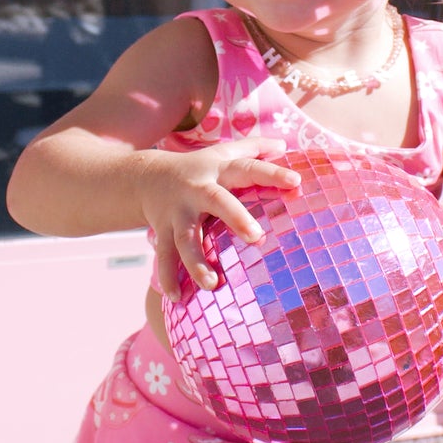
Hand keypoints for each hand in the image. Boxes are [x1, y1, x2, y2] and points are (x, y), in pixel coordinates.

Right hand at [140, 138, 300, 299]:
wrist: (146, 177)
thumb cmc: (198, 168)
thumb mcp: (222, 154)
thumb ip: (253, 148)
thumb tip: (284, 144)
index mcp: (218, 171)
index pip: (248, 169)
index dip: (272, 173)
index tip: (296, 182)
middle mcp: (197, 191)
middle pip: (217, 202)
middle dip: (236, 218)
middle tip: (257, 238)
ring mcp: (177, 213)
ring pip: (185, 239)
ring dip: (197, 262)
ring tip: (212, 285)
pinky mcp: (161, 232)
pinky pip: (164, 257)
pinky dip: (168, 277)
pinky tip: (178, 298)